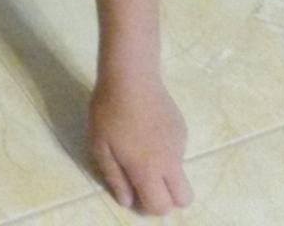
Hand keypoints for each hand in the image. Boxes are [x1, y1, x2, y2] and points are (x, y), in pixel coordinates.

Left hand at [88, 72, 192, 214]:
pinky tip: (146, 127)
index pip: (160, 207)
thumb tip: (127, 201)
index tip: (135, 193)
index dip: (148, 207)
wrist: (130, 77)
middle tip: (145, 180)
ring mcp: (180, 144)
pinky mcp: (182, 128)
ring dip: (165, 171)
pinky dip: (166, 150)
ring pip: (180, 172)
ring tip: (139, 144)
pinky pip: (177, 150)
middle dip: (168, 198)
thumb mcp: (100, 147)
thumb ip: (115, 177)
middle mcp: (171, 162)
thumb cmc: (108, 112)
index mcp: (148, 170)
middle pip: (183, 198)